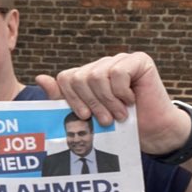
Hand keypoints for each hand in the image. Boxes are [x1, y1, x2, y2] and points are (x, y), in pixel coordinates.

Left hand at [35, 52, 191, 156]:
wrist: (152, 131)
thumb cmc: (118, 126)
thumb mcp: (85, 116)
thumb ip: (62, 99)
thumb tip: (39, 77)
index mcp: (87, 76)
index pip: (66, 78)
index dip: (72, 99)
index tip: (84, 116)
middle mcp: (101, 65)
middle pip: (80, 77)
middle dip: (91, 103)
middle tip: (105, 120)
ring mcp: (120, 60)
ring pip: (97, 76)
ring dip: (108, 101)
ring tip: (119, 115)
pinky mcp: (138, 60)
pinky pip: (118, 73)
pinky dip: (122, 92)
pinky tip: (131, 100)